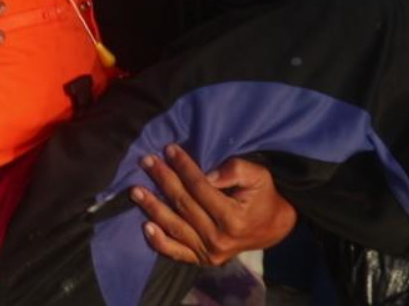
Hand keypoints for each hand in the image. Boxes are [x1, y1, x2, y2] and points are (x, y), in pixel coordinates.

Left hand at [133, 146, 295, 266]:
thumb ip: (234, 171)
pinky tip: (145, 227)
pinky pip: (176, 252)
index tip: (169, 149)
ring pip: (175, 227)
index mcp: (233, 218)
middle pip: (183, 205)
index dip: (183, 167)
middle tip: (147, 161)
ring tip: (135, 190)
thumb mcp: (258, 176)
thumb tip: (205, 175)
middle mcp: (219, 239)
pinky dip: (159, 242)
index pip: (200, 188)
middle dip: (163, 180)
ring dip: (152, 207)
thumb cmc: (264, 196)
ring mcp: (209, 253)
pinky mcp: (203, 260)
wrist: (273, 228)